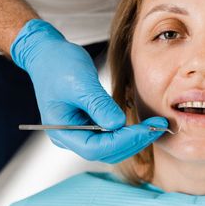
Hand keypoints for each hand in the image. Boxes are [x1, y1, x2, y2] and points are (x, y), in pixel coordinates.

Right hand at [11, 19, 166, 162]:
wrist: (47, 54)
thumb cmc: (57, 64)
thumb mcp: (80, 82)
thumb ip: (98, 104)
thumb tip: (118, 124)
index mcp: (62, 131)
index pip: (96, 148)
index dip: (124, 141)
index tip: (146, 129)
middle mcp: (70, 137)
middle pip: (106, 151)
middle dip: (133, 141)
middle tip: (158, 127)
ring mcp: (79, 132)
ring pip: (110, 146)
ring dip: (133, 138)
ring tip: (154, 125)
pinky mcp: (88, 123)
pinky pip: (110, 135)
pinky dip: (127, 131)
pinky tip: (142, 123)